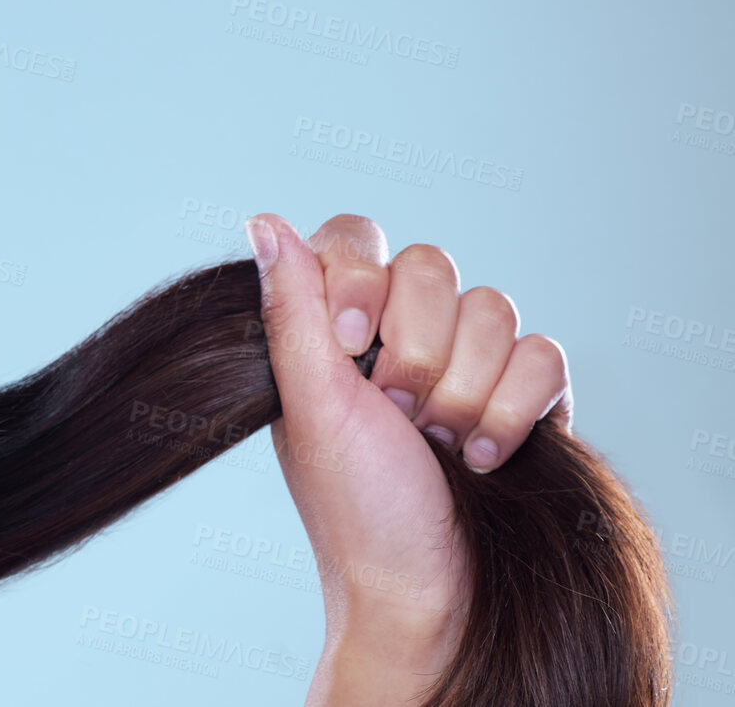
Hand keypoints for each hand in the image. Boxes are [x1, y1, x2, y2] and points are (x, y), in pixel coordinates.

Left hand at [243, 212, 571, 701]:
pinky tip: (484, 454)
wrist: (425, 588)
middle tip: (394, 414)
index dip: (359, 279)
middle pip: (431, 265)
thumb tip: (263, 220)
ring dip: (462, 389)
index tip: (349, 346)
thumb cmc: (355, 505)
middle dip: (415, 351)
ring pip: (493, 306)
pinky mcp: (525, 392)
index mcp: (337, 324)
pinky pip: (544, 352)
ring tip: (435, 443)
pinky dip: (513, 409)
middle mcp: (401, 330)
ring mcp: (468, 358)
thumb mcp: (310, 405)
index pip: (356, 236)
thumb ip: (290, 309)